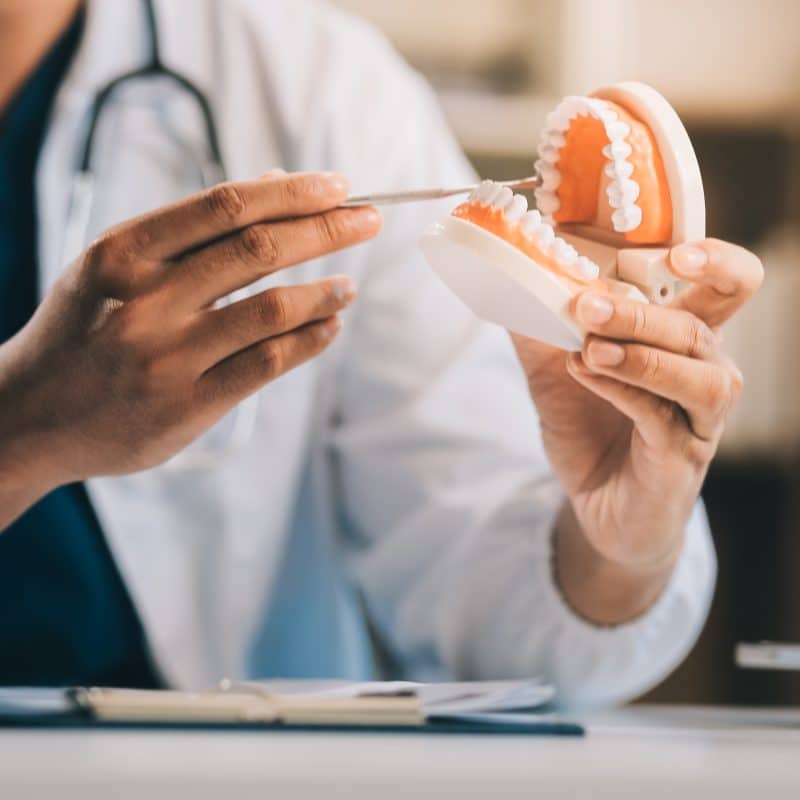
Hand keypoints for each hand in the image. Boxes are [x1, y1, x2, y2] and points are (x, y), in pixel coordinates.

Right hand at [0, 171, 380, 528]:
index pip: (226, 206)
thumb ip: (193, 229)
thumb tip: (277, 184)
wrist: (31, 415)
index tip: (339, 186)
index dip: (292, 193)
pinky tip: (329, 327)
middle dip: (328, 229)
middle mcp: (145, 300)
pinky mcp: (187, 405)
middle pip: (259, 250)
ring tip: (347, 286)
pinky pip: (268, 363)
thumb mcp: (118, 267)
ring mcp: (167, 357)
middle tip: (369, 220)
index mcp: (124, 253)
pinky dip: (311, 340)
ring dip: (325, 292)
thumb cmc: (86, 329)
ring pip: (272, 310)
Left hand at [512, 239, 762, 622]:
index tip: (672, 253)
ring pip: (697, 373)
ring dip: (643, 353)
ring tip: (590, 346)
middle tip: (586, 304)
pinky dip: (623, 390)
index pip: (727, 287)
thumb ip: (539, 328)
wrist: (598, 507)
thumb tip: (504, 280)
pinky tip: (585, 371)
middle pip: (698, 326)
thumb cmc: (590, 432)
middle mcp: (705, 372)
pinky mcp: (681, 456)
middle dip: (641, 313)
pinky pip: (661, 417)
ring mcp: (699, 418)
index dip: (716, 261)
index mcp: (684, 341)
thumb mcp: (555, 371)